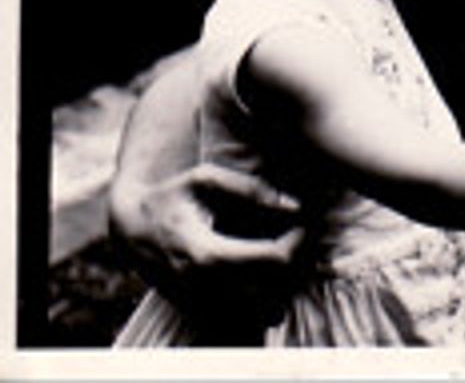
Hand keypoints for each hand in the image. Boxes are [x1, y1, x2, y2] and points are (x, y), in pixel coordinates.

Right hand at [109, 161, 304, 313]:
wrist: (127, 226)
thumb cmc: (170, 196)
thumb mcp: (205, 180)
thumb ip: (251, 189)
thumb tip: (294, 205)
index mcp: (206, 252)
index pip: (272, 259)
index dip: (298, 242)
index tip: (304, 224)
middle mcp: (202, 285)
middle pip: (271, 289)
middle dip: (297, 265)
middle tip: (301, 240)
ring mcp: (198, 302)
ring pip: (259, 309)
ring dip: (283, 285)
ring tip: (287, 254)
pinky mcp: (196, 309)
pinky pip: (242, 317)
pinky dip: (263, 299)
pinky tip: (268, 273)